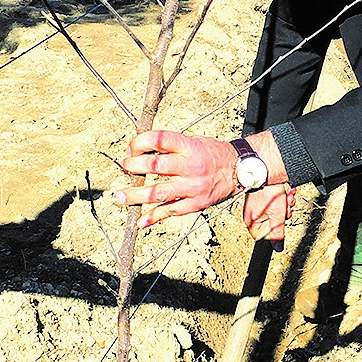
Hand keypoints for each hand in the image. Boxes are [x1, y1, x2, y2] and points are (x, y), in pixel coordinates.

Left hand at [117, 130, 239, 227]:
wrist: (240, 170)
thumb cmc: (212, 154)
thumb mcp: (193, 142)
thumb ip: (169, 147)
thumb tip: (138, 153)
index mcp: (189, 147)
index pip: (159, 140)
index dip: (139, 143)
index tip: (131, 148)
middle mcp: (191, 167)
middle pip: (155, 166)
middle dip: (133, 167)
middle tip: (125, 168)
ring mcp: (193, 188)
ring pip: (158, 192)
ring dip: (136, 195)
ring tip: (120, 197)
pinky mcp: (195, 204)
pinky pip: (171, 212)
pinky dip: (153, 217)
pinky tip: (141, 221)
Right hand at [244, 183, 294, 247]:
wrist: (267, 171)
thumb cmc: (268, 192)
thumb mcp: (277, 217)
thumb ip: (278, 234)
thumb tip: (277, 248)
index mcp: (252, 222)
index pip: (264, 235)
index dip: (275, 230)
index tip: (280, 223)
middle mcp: (253, 214)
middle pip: (273, 223)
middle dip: (283, 215)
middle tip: (284, 208)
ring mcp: (259, 205)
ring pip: (277, 212)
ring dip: (285, 205)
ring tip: (286, 198)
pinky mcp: (265, 197)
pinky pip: (277, 203)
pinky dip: (283, 198)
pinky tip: (286, 193)